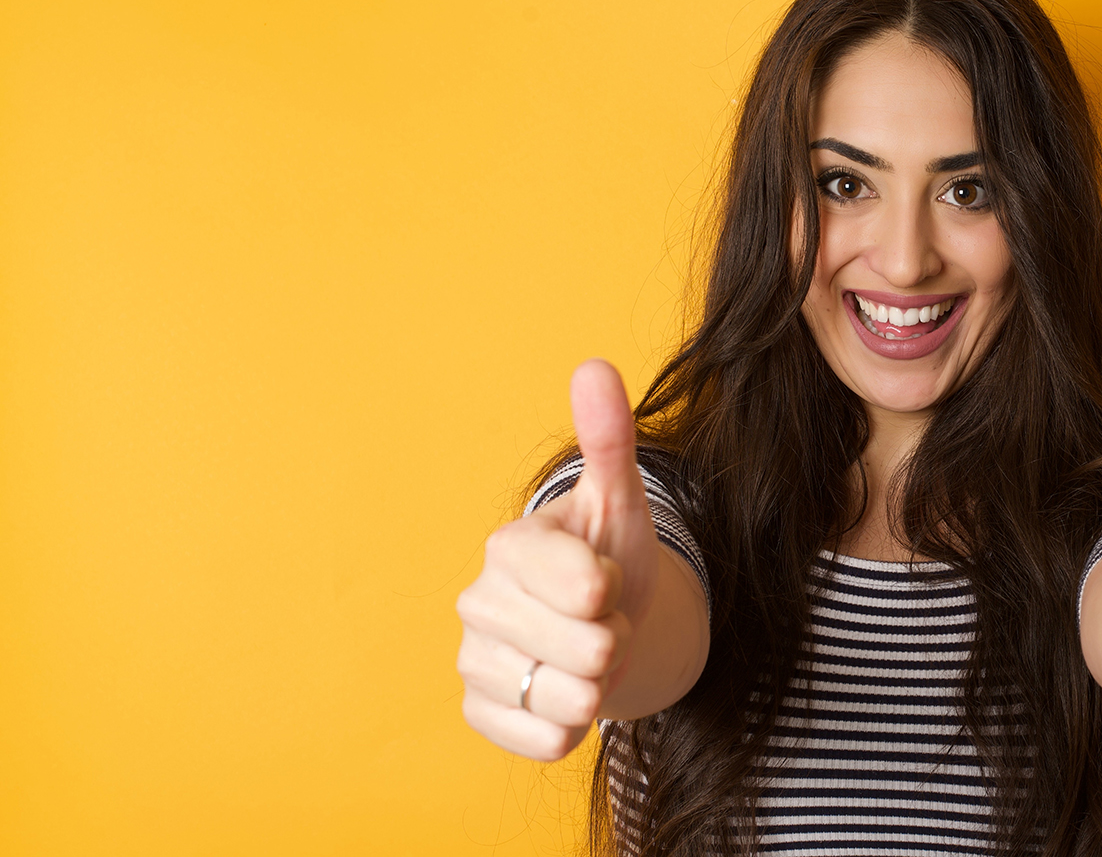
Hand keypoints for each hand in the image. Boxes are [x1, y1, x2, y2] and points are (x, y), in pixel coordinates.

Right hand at [455, 360, 661, 760]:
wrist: (601, 621)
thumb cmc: (609, 553)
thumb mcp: (621, 498)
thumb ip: (609, 438)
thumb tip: (595, 366)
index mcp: (509, 547)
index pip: (588, 587)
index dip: (614, 589)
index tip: (603, 576)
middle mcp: (477, 602)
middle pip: (589, 650)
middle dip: (616, 641)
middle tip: (602, 620)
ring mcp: (473, 661)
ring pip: (572, 701)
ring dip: (599, 684)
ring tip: (586, 653)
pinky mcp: (479, 713)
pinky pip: (547, 741)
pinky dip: (573, 727)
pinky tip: (565, 694)